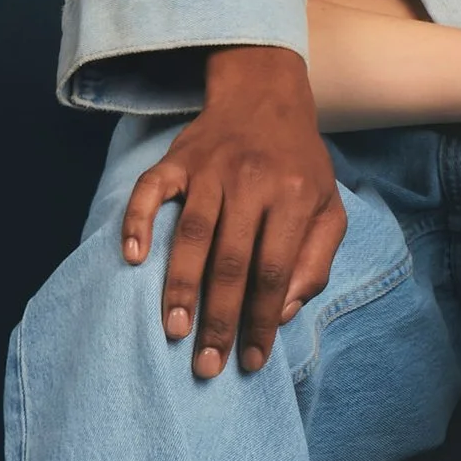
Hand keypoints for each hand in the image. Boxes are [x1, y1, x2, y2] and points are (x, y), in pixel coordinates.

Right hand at [120, 46, 347, 379]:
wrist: (266, 95)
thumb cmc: (300, 165)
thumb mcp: (328, 209)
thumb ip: (315, 262)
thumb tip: (283, 312)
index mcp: (293, 198)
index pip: (275, 272)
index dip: (263, 320)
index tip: (251, 361)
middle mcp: (251, 182)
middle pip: (232, 262)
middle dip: (219, 319)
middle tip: (206, 365)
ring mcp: (210, 169)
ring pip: (192, 234)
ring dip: (181, 286)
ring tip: (173, 330)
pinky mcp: (177, 159)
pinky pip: (151, 191)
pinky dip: (138, 223)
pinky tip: (132, 258)